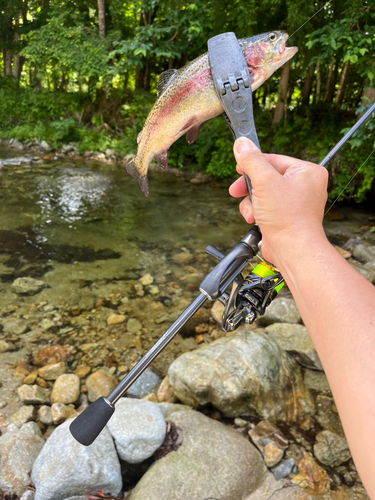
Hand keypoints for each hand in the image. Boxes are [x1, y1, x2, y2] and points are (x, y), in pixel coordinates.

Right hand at [229, 137, 328, 265]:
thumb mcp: (264, 181)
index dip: (253, 163)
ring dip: (251, 202)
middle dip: (249, 187)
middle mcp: (304, 186)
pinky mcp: (286, 217)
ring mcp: (295, 202)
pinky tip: (253, 219)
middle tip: (236, 190)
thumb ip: (251, 160)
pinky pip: (266, 207)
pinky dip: (256, 212)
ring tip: (250, 212)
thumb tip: (241, 144)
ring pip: (263, 193)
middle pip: (266, 177)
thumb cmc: (287, 217)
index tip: (238, 167)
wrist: (292, 249)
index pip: (273, 159)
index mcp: (307, 172)